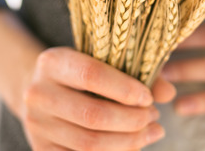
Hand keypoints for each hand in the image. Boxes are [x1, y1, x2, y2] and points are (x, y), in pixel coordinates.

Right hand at [21, 47, 175, 150]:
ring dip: (128, 142)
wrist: (42, 91)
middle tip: (154, 117)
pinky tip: (133, 147)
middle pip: (93, 115)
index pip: (91, 75)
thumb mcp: (104, 61)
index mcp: (52, 62)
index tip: (148, 98)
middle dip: (132, 120)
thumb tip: (168, 94)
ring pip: (89, 144)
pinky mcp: (41, 149)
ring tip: (151, 132)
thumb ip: (138, 72)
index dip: (124, 89)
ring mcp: (36, 125)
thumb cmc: (82, 73)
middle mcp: (38, 93)